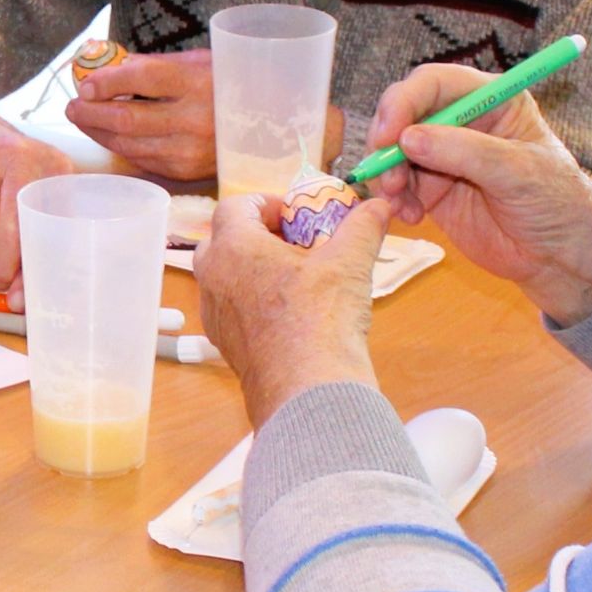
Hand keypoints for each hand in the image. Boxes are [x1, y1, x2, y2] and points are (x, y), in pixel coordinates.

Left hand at [64, 50, 215, 179]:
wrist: (273, 126)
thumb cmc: (230, 85)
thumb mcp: (199, 62)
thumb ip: (155, 65)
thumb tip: (110, 66)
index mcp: (197, 82)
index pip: (141, 78)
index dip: (107, 81)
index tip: (85, 83)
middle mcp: (194, 119)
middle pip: (127, 119)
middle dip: (91, 113)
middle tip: (73, 106)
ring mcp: (190, 150)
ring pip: (129, 145)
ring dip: (99, 133)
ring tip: (84, 119)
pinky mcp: (187, 172)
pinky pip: (142, 161)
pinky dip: (121, 148)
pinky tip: (109, 137)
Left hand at [195, 190, 393, 422]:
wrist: (306, 389)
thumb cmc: (320, 319)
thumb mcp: (349, 263)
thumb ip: (361, 228)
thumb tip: (379, 207)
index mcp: (234, 246)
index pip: (237, 206)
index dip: (266, 203)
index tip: (294, 214)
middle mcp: (213, 277)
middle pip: (224, 239)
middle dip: (257, 236)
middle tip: (295, 244)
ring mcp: (215, 313)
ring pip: (225, 277)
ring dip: (254, 270)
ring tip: (296, 278)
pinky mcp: (225, 343)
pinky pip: (232, 309)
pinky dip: (253, 302)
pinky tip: (290, 313)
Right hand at [361, 63, 591, 324]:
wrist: (563, 256)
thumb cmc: (557, 202)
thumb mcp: (519, 172)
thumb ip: (465, 152)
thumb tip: (408, 139)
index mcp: (491, 99)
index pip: (435, 83)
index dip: (405, 102)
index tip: (389, 135)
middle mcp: (462, 121)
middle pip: (405, 113)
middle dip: (388, 141)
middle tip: (386, 175)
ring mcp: (443, 156)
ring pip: (394, 151)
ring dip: (387, 174)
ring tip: (400, 202)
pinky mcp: (432, 189)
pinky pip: (397, 185)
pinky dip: (394, 199)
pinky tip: (410, 217)